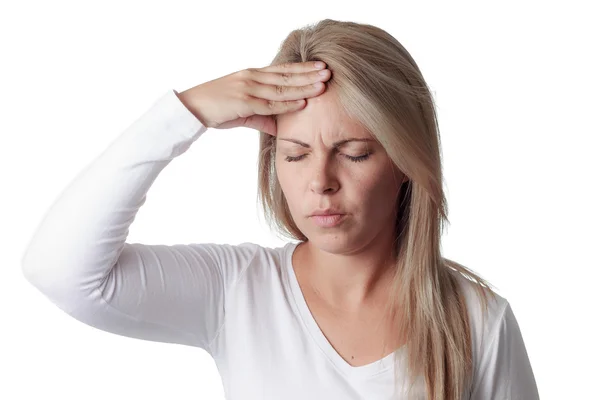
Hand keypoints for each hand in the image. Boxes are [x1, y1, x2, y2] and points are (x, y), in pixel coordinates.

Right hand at [177, 61, 330, 134]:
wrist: (192, 108)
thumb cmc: (217, 109)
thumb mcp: (244, 112)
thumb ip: (264, 118)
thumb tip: (280, 128)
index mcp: (252, 75)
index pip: (283, 70)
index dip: (302, 68)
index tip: (320, 67)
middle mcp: (252, 77)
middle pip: (286, 75)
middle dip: (309, 74)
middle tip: (329, 72)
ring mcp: (248, 88)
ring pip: (282, 88)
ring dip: (304, 87)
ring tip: (322, 85)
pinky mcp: (243, 102)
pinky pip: (270, 104)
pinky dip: (288, 103)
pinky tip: (303, 103)